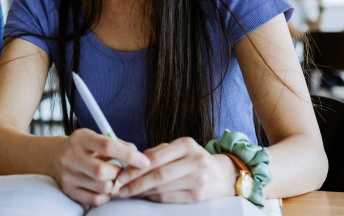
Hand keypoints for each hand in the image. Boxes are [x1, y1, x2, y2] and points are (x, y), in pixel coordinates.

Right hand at [54, 129, 149, 206]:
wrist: (53, 156)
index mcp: (81, 138)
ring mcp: (68, 175)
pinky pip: (95, 200)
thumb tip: (138, 156)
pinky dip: (104, 195)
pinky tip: (101, 187)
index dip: (129, 155)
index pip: (108, 146)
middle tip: (119, 170)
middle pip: (103, 172)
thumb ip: (119, 144)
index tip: (145, 162)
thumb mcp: (97, 138)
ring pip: (102, 188)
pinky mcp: (68, 191)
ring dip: (111, 184)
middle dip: (118, 173)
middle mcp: (71, 156)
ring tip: (108, 177)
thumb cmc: (84, 146)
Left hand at [115, 137, 236, 202]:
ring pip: (163, 189)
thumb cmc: (192, 160)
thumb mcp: (178, 149)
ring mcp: (199, 179)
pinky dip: (154, 199)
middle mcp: (195, 161)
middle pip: (159, 175)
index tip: (121, 175)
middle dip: (136, 183)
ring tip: (130, 193)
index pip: (156, 158)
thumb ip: (156, 153)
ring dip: (143, 192)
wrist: (222, 175)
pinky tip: (145, 197)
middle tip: (121, 188)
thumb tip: (131, 163)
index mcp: (186, 144)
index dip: (136, 169)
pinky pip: (170, 199)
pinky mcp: (199, 196)